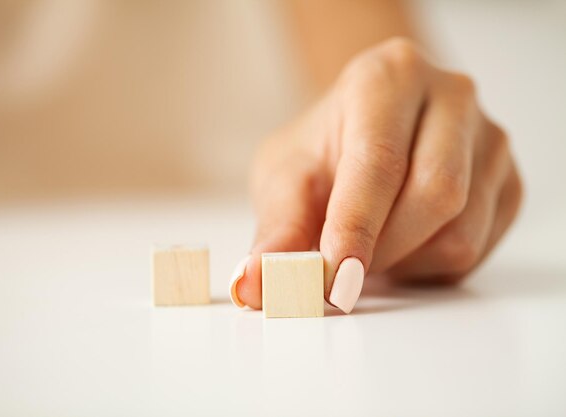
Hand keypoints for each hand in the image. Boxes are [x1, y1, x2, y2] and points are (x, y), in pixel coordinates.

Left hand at [229, 38, 522, 312]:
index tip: (335, 278)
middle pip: (436, 194)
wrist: (362, 132)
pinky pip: (478, 247)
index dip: (356, 226)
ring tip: (370, 245)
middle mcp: (451, 97)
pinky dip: (430, 265)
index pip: (380, 160)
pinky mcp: (507, 183)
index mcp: (390, 77)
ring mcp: (489, 140)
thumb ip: (277, 229)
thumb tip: (256, 283)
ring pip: (460, 233)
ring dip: (404, 262)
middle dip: (382, 249)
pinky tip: (402, 243)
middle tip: (343, 269)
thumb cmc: (323, 149)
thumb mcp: (286, 178)